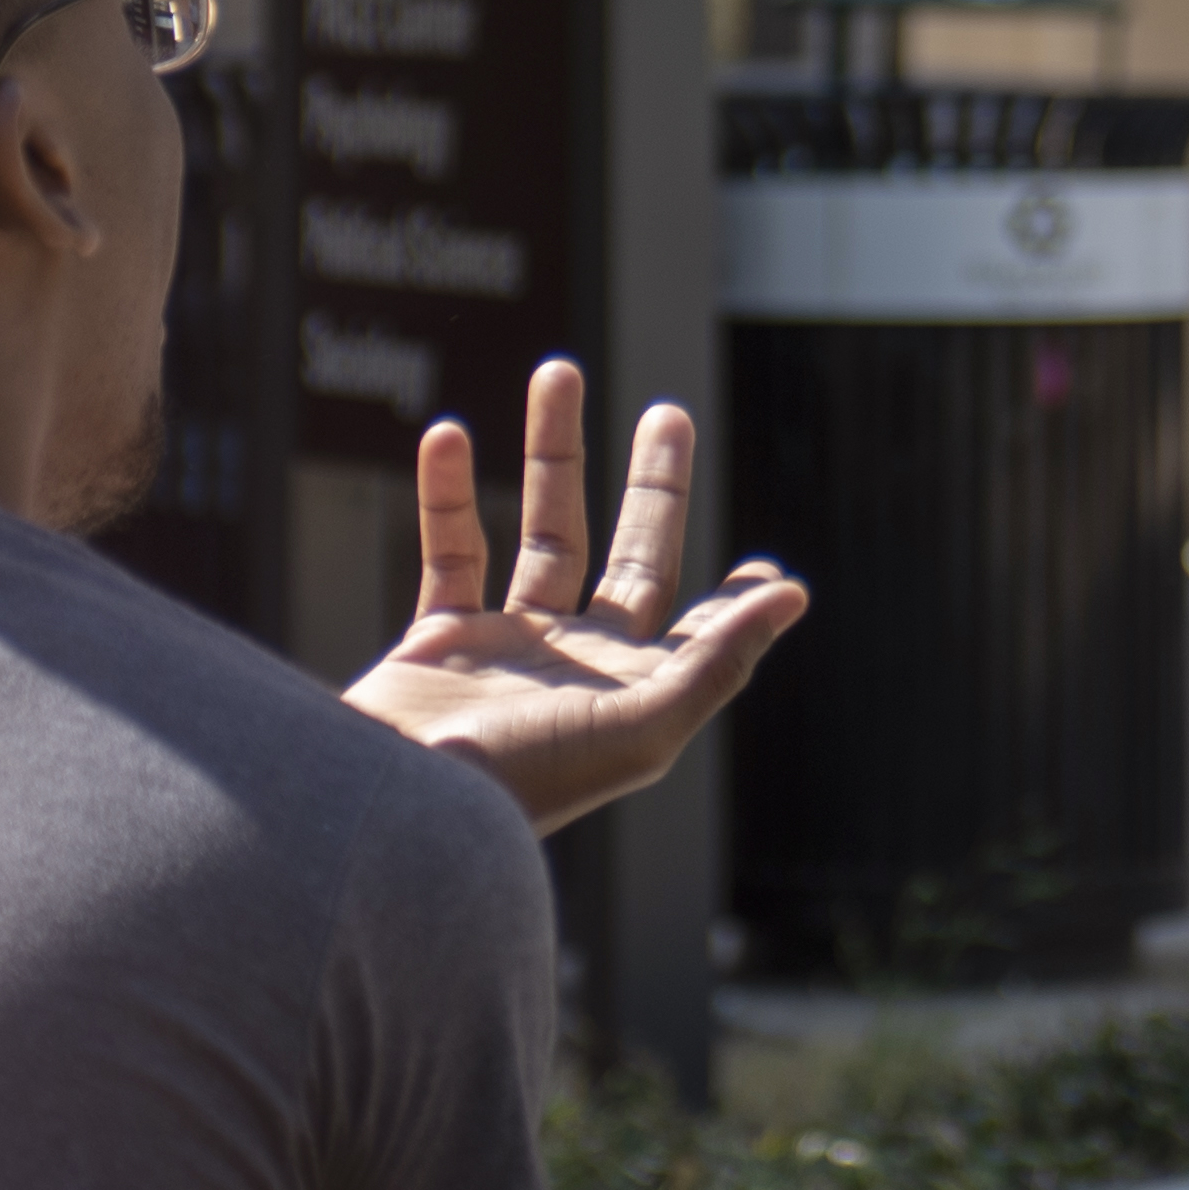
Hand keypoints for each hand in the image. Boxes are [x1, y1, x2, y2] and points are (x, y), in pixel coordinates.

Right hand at [344, 359, 809, 830]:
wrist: (393, 819)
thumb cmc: (525, 778)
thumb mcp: (641, 724)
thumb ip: (717, 658)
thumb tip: (795, 593)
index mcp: (634, 694)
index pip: (701, 634)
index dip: (736, 604)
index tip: (766, 569)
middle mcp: (577, 669)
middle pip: (628, 560)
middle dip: (651, 487)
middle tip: (669, 414)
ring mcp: (506, 653)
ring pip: (539, 534)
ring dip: (551, 455)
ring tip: (558, 370)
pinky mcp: (436, 643)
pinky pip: (449, 552)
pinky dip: (446, 493)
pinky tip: (448, 434)